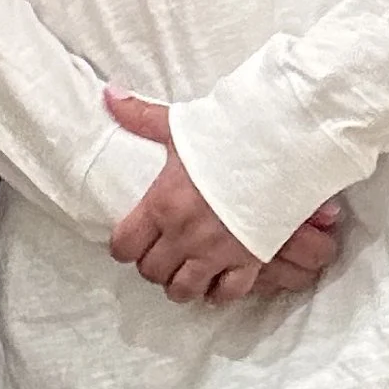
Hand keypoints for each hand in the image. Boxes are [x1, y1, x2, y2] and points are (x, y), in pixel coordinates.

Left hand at [104, 90, 343, 304]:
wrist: (280, 146)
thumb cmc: (228, 135)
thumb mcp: (179, 125)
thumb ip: (140, 117)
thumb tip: (108, 95)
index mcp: (162, 204)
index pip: (124, 246)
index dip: (124, 247)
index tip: (132, 240)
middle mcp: (184, 234)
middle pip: (151, 271)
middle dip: (153, 265)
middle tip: (162, 253)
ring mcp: (215, 252)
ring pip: (183, 289)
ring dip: (181, 283)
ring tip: (186, 270)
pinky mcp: (247, 260)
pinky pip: (225, 293)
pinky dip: (219, 292)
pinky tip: (217, 279)